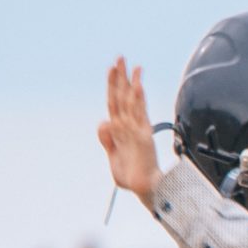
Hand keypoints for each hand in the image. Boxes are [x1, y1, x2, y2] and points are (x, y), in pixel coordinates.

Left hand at [97, 58, 160, 202]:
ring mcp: (137, 129)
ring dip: (130, 82)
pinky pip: (140, 114)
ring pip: (131, 101)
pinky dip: (139, 99)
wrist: (144, 190)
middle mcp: (130, 126)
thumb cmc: (130, 177)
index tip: (112, 69)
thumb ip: (106, 140)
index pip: (116, 102)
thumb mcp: (112, 157)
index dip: (113, 85)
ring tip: (130, 65)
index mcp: (121, 130)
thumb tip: (103, 121)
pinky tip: (138, 85)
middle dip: (121, 77)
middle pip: (123, 96)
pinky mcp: (143, 136)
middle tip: (120, 57)